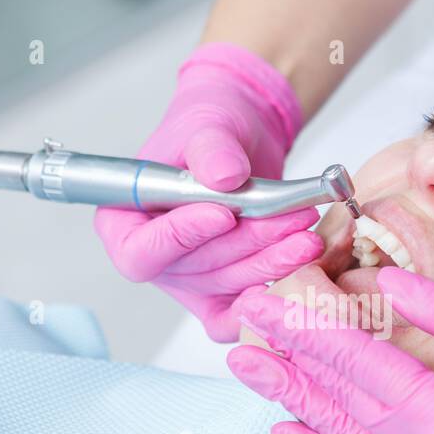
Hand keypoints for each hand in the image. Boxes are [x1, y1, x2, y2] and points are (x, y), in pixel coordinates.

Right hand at [94, 42, 323, 341]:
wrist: (245, 140)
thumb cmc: (210, 128)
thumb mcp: (208, 124)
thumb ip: (212, 148)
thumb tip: (224, 177)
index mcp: (124, 223)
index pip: (139, 251)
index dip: (179, 238)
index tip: (223, 214)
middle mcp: (156, 259)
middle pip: (195, 270)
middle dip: (247, 244)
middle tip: (292, 218)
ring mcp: (191, 280)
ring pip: (230, 286)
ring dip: (273, 261)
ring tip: (308, 234)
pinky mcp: (225, 291)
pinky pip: (243, 310)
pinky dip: (271, 295)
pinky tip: (302, 274)